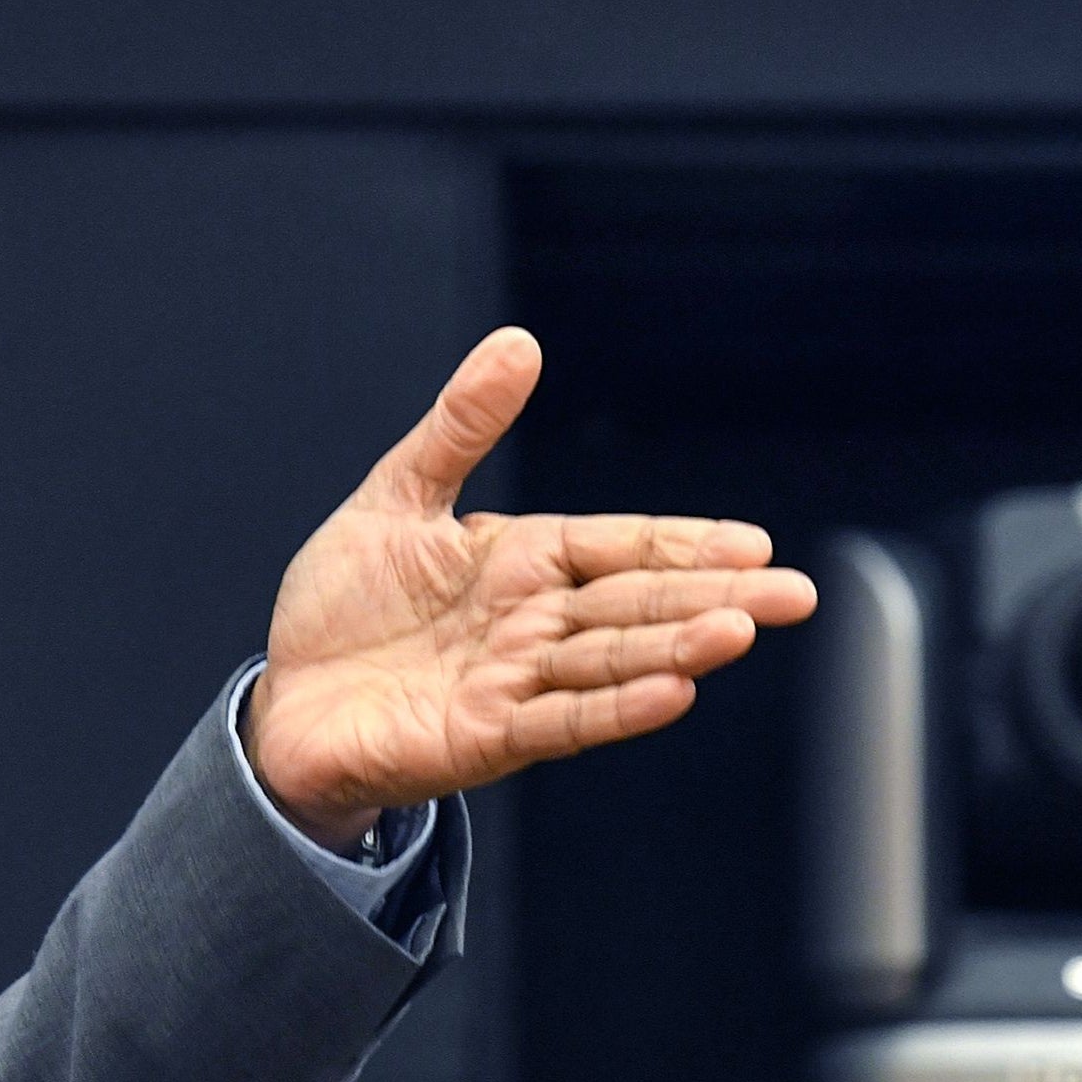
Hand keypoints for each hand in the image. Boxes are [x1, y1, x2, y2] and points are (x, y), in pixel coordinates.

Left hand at [243, 327, 814, 849]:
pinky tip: (673, 692)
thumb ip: (459, 428)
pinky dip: (615, 706)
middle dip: (713, 597)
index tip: (753, 543)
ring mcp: (510, 683)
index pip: (617, 547)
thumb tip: (517, 342)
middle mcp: (528, 624)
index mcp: (518, 564)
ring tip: (740, 631)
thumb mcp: (396, 499)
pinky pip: (559, 719)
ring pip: (609, 660)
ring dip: (675, 648)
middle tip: (795, 594)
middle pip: (634, 605)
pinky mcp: (481, 738)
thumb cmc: (342, 609)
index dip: (681, 543)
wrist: (286, 704)